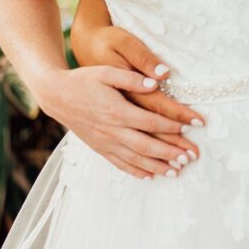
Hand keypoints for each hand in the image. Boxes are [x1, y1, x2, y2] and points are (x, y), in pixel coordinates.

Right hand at [68, 20, 201, 163]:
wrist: (57, 96)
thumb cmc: (83, 80)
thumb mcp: (105, 72)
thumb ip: (130, 78)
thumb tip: (155, 84)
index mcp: (117, 110)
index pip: (150, 121)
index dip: (172, 125)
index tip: (190, 126)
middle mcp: (113, 131)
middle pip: (147, 146)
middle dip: (171, 152)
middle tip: (190, 156)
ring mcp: (106, 143)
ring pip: (136, 160)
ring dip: (158, 166)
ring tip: (177, 170)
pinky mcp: (100, 149)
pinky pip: (121, 165)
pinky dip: (137, 172)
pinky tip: (151, 176)